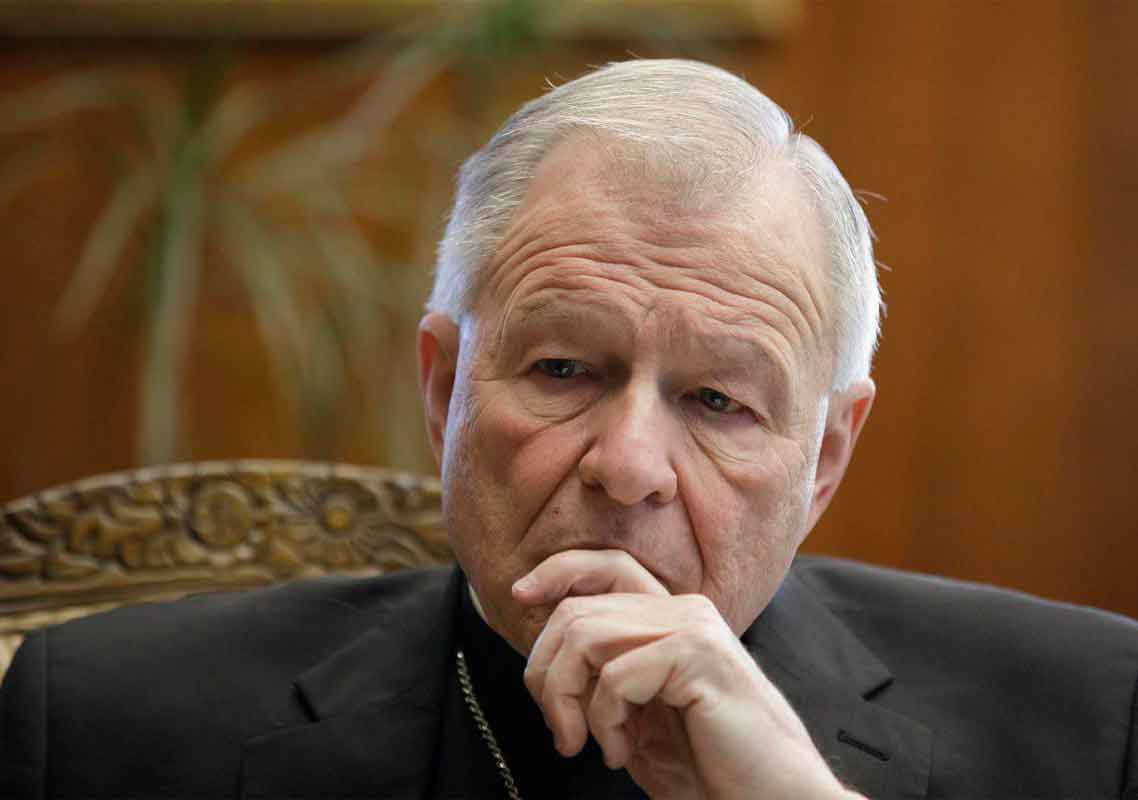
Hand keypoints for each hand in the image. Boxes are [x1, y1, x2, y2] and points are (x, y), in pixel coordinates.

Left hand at [513, 549, 860, 799]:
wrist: (770, 799)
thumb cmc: (708, 766)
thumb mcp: (637, 716)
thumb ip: (601, 678)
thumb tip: (542, 657)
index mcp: (673, 617)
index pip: (608, 567)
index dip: (559, 572)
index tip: (518, 597)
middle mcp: (684, 610)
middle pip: (578, 609)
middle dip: (546, 672)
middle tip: (560, 732)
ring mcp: (693, 628)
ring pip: (584, 636)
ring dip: (567, 699)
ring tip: (587, 745)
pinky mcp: (697, 655)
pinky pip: (615, 675)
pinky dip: (604, 721)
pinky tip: (623, 752)